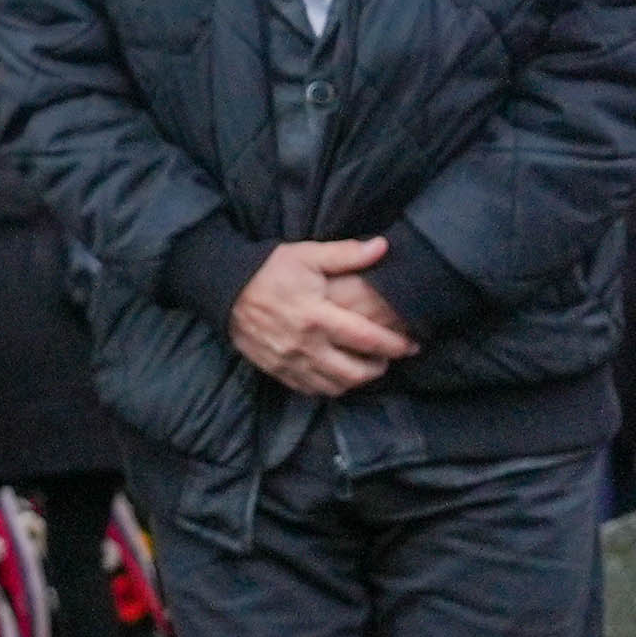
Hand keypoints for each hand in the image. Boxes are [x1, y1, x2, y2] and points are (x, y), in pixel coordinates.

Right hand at [226, 237, 413, 396]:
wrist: (223, 288)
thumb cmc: (268, 269)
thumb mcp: (306, 254)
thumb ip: (346, 254)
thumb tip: (382, 247)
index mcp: (317, 316)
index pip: (368, 339)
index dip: (396, 345)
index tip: (412, 344)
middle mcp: (306, 345)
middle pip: (355, 373)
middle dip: (379, 368)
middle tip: (389, 358)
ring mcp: (290, 362)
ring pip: (335, 386)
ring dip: (357, 381)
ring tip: (366, 367)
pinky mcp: (277, 370)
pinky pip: (311, 390)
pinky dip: (330, 387)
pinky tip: (337, 375)